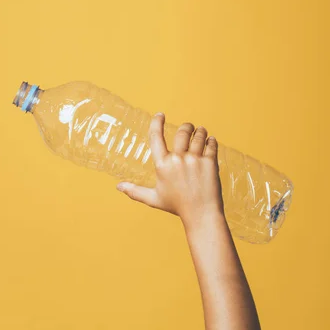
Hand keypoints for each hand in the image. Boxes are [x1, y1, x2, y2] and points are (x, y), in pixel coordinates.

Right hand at [117, 113, 223, 228]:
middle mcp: (178, 160)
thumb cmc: (177, 206)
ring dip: (200, 131)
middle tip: (188, 128)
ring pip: (198, 135)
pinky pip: (211, 144)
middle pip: (182, 131)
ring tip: (201, 133)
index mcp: (162, 165)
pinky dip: (211, 140)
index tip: (160, 114)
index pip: (156, 137)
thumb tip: (118, 187)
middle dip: (186, 127)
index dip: (156, 123)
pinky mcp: (210, 162)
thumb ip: (135, 191)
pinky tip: (210, 141)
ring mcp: (194, 160)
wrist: (201, 215)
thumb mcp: (154, 198)